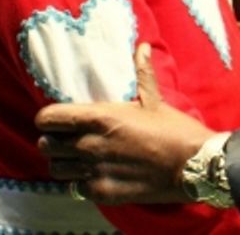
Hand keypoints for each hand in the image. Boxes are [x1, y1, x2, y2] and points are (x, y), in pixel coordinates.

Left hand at [35, 43, 215, 204]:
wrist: (193, 166)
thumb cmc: (174, 130)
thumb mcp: (155, 100)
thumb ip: (142, 73)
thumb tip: (142, 46)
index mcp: (99, 118)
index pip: (48, 119)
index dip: (48, 119)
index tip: (57, 120)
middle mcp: (90, 145)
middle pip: (46, 146)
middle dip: (54, 141)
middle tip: (67, 140)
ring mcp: (94, 171)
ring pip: (56, 169)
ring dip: (64, 163)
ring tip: (78, 159)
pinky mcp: (102, 192)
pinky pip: (75, 188)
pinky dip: (80, 182)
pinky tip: (94, 174)